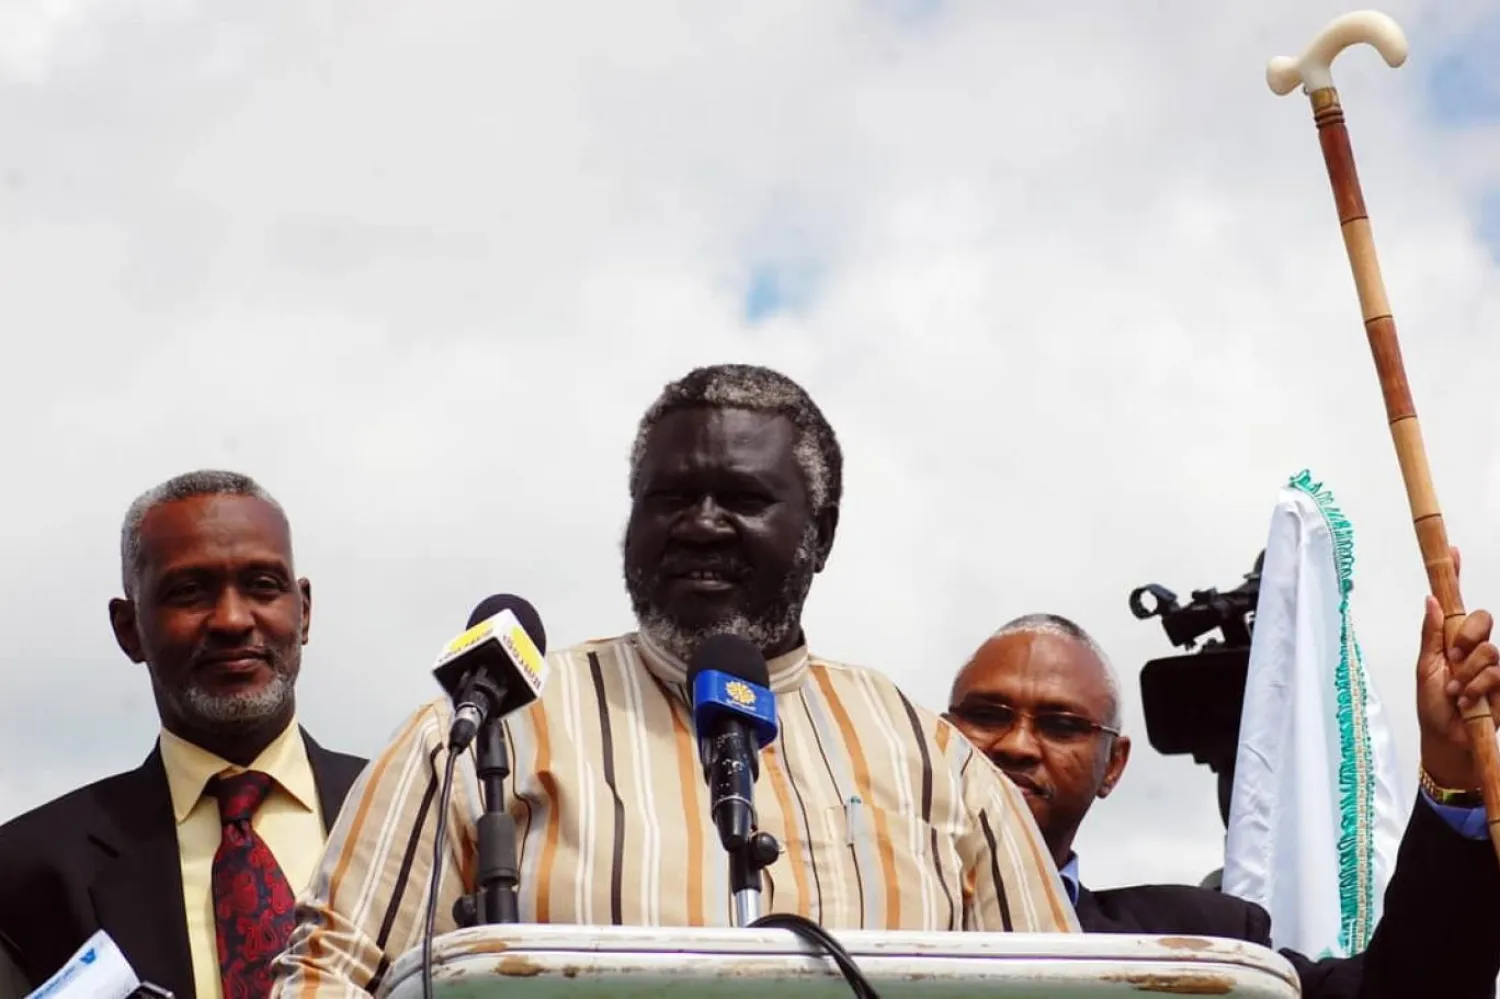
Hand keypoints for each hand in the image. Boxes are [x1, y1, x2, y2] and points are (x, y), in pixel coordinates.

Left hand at [1416, 547, 1499, 788]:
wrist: (1447, 742)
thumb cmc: (1433, 706)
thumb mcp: (1425, 669)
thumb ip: (1430, 634)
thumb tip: (1431, 599)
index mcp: (1451, 639)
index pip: (1457, 603)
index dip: (1456, 575)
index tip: (1453, 550)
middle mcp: (1475, 648)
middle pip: (1482, 619)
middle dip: (1466, 638)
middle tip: (1453, 659)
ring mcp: (1493, 666)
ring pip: (1490, 650)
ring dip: (1468, 674)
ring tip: (1457, 693)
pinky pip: (1498, 672)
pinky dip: (1479, 686)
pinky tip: (1469, 700)